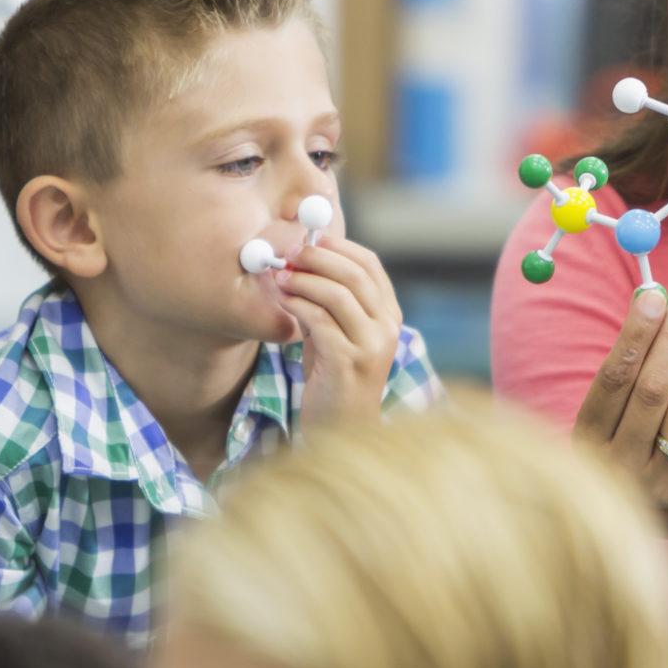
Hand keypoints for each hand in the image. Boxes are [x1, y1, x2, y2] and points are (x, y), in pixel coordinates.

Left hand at [282, 235, 403, 427]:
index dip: (338, 246)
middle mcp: (388, 328)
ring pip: (338, 294)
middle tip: (287, 252)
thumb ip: (326, 302)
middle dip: (317, 257)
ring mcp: (372, 346)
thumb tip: (299, 262)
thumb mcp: (335, 333)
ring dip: (303, 279)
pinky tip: (282, 300)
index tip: (308, 237)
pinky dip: (297, 304)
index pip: (370, 265)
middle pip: (355, 274)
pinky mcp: (350, 362)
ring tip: (278, 275)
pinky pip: (320, 321)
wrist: (340, 430)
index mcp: (389, 316)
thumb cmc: (333, 379)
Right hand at [573, 289, 667, 529]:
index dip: (635, 334)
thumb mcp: (617, 407)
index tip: (653, 296)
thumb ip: (630, 359)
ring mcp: (659, 483)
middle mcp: (619, 467)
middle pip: (652, 389)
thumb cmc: (634, 434)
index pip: (613, 378)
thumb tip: (650, 296)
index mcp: (588, 439)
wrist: (653, 504)